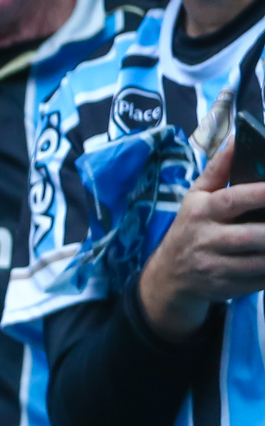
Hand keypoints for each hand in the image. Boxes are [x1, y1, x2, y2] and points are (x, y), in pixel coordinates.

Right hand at [137, 141, 264, 338]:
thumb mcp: (196, 197)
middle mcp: (205, 240)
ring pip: (260, 262)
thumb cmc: (190, 228)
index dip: (260, 194)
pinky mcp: (225, 287)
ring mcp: (214, 267)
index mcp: (201, 212)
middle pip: (252, 236)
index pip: (232, 200)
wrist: (169, 276)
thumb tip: (237, 138)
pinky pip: (259, 280)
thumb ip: (219, 169)